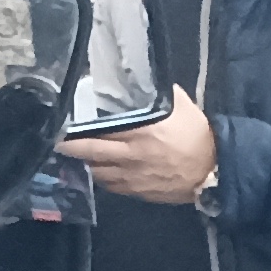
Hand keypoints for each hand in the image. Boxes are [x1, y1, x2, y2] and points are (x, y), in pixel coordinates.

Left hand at [61, 88, 216, 204]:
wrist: (215, 170)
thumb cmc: (198, 135)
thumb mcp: (181, 106)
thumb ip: (158, 94)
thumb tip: (144, 78)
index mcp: (141, 132)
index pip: (100, 128)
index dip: (78, 128)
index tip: (62, 122)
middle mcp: (132, 156)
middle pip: (91, 152)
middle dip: (69, 147)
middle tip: (55, 141)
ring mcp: (134, 177)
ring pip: (97, 172)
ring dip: (83, 164)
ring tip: (71, 156)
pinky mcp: (139, 192)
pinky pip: (112, 187)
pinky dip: (101, 178)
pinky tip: (96, 171)